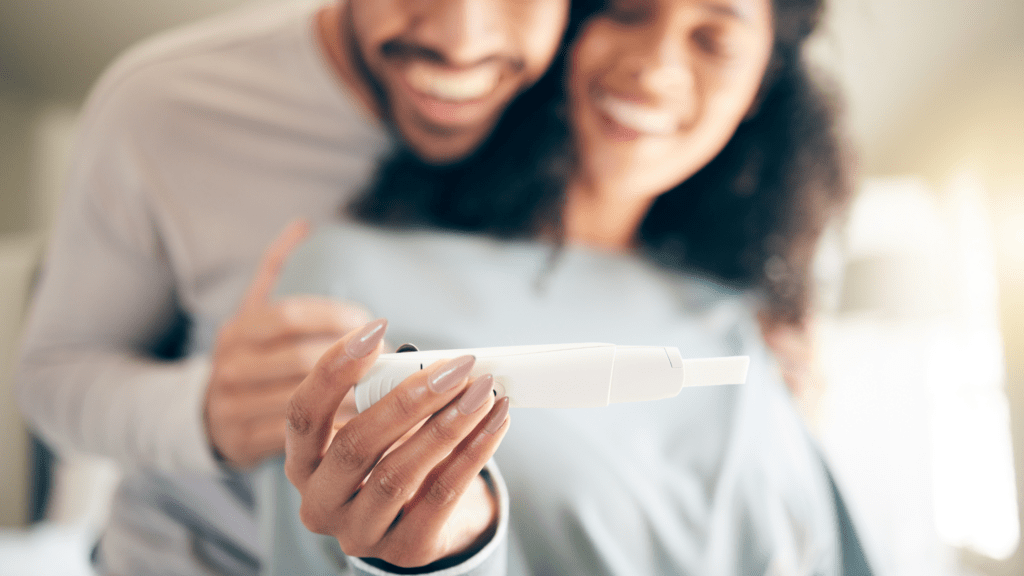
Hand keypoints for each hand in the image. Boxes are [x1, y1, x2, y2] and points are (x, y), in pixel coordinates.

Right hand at [205, 220, 371, 467]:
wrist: (204, 419)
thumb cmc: (248, 358)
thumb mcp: (253, 314)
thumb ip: (276, 270)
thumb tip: (303, 224)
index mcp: (237, 331)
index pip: (290, 315)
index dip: (335, 316)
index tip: (371, 322)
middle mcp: (229, 367)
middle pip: (300, 359)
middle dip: (351, 359)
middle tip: (389, 358)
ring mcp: (233, 407)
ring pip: (303, 400)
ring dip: (351, 395)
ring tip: (388, 389)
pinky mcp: (244, 443)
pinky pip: (300, 436)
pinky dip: (336, 428)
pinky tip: (367, 421)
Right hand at [285, 319, 510, 568]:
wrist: (426, 521)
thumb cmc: (396, 457)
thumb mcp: (380, 426)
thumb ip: (388, 392)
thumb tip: (430, 360)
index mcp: (303, 464)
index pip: (302, 414)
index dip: (334, 369)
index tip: (374, 328)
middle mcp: (320, 504)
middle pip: (357, 444)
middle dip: (410, 398)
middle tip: (455, 366)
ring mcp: (360, 533)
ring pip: (400, 473)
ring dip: (448, 424)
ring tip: (483, 390)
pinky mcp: (406, 550)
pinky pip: (442, 496)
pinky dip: (474, 452)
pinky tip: (496, 421)